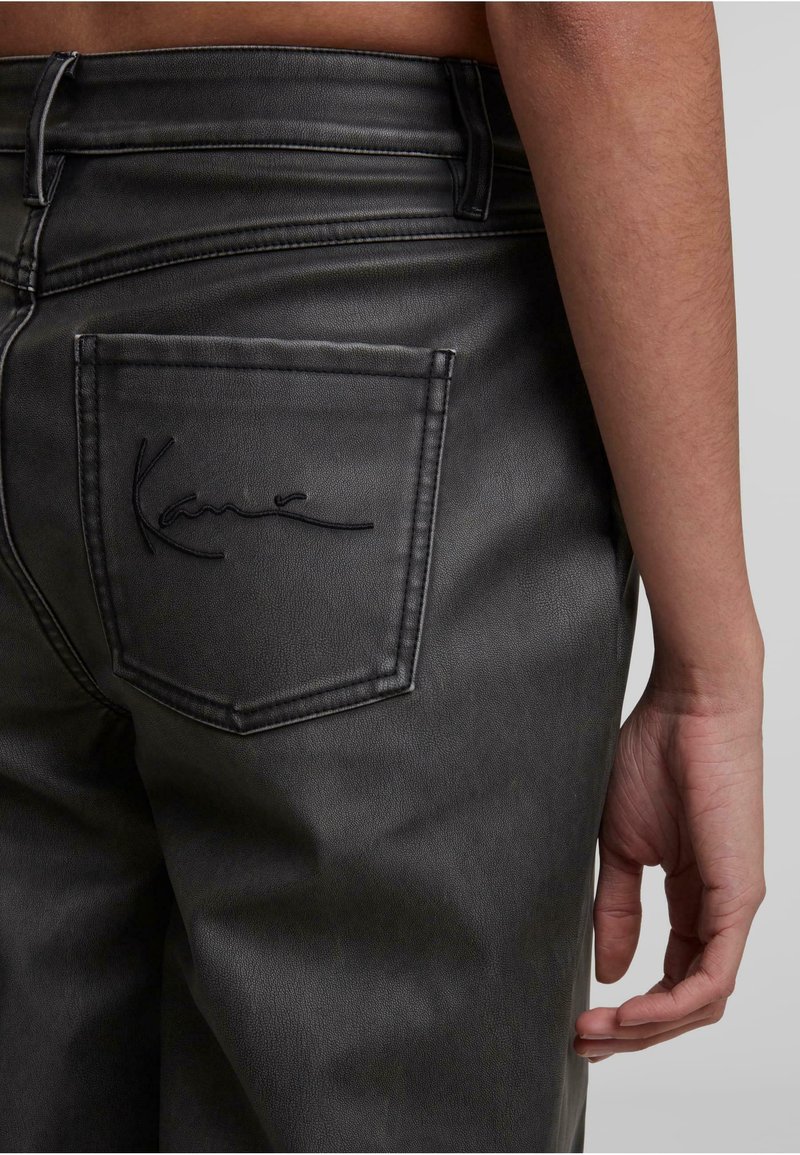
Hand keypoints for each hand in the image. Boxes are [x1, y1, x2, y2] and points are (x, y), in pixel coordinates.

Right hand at [574, 656, 765, 1059]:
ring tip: (598, 1032)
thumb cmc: (654, 757)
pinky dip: (671, 1003)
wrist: (689, 707)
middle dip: (633, 1033)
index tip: (579, 1020)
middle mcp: (720, 912)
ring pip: (702, 1002)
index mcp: (694, 898)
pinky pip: (713, 976)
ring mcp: (734, 908)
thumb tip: (608, 969)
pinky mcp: (740, 898)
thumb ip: (616, 908)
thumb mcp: (620, 846)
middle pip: (686, 1002)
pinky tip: (630, 1011)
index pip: (671, 977)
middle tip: (583, 1042)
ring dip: (648, 1028)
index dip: (628, 1011)